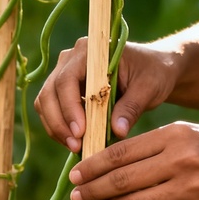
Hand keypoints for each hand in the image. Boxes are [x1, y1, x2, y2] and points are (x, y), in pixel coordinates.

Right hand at [34, 38, 178, 152]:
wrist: (153, 70)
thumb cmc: (153, 73)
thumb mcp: (149, 88)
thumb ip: (132, 107)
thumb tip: (118, 132)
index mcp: (90, 51)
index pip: (67, 80)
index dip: (69, 108)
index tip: (80, 133)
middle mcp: (70, 59)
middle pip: (49, 93)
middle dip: (59, 123)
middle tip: (76, 146)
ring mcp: (63, 74)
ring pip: (45, 104)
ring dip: (56, 128)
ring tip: (76, 148)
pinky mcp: (63, 90)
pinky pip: (51, 111)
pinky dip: (59, 128)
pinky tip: (75, 143)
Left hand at [68, 121, 198, 199]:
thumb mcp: (188, 133)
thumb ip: (151, 147)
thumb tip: (108, 165)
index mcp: (175, 136)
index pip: (121, 152)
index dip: (93, 166)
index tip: (74, 174)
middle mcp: (181, 161)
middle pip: (122, 180)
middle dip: (93, 191)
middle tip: (77, 197)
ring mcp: (191, 189)